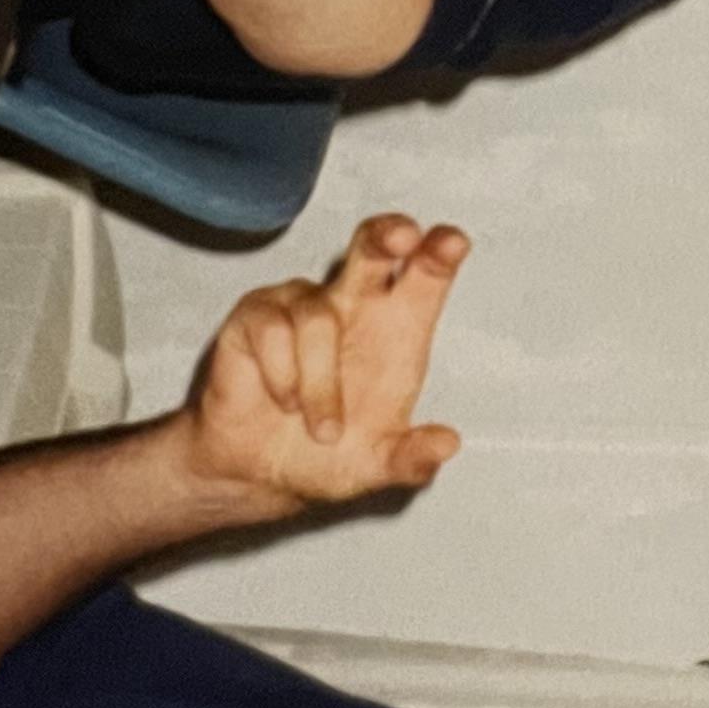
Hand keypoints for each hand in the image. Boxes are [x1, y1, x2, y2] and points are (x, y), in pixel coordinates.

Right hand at [182, 216, 468, 512]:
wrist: (256, 472)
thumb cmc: (323, 455)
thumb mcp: (375, 468)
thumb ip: (410, 459)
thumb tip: (447, 445)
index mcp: (397, 326)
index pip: (425, 274)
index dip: (439, 253)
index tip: (452, 244)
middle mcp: (352, 303)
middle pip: (374, 246)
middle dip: (388, 235)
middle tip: (404, 237)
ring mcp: (301, 304)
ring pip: (319, 317)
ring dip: (320, 385)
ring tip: (321, 429)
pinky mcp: (256, 315)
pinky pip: (274, 331)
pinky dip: (283, 377)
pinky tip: (283, 401)